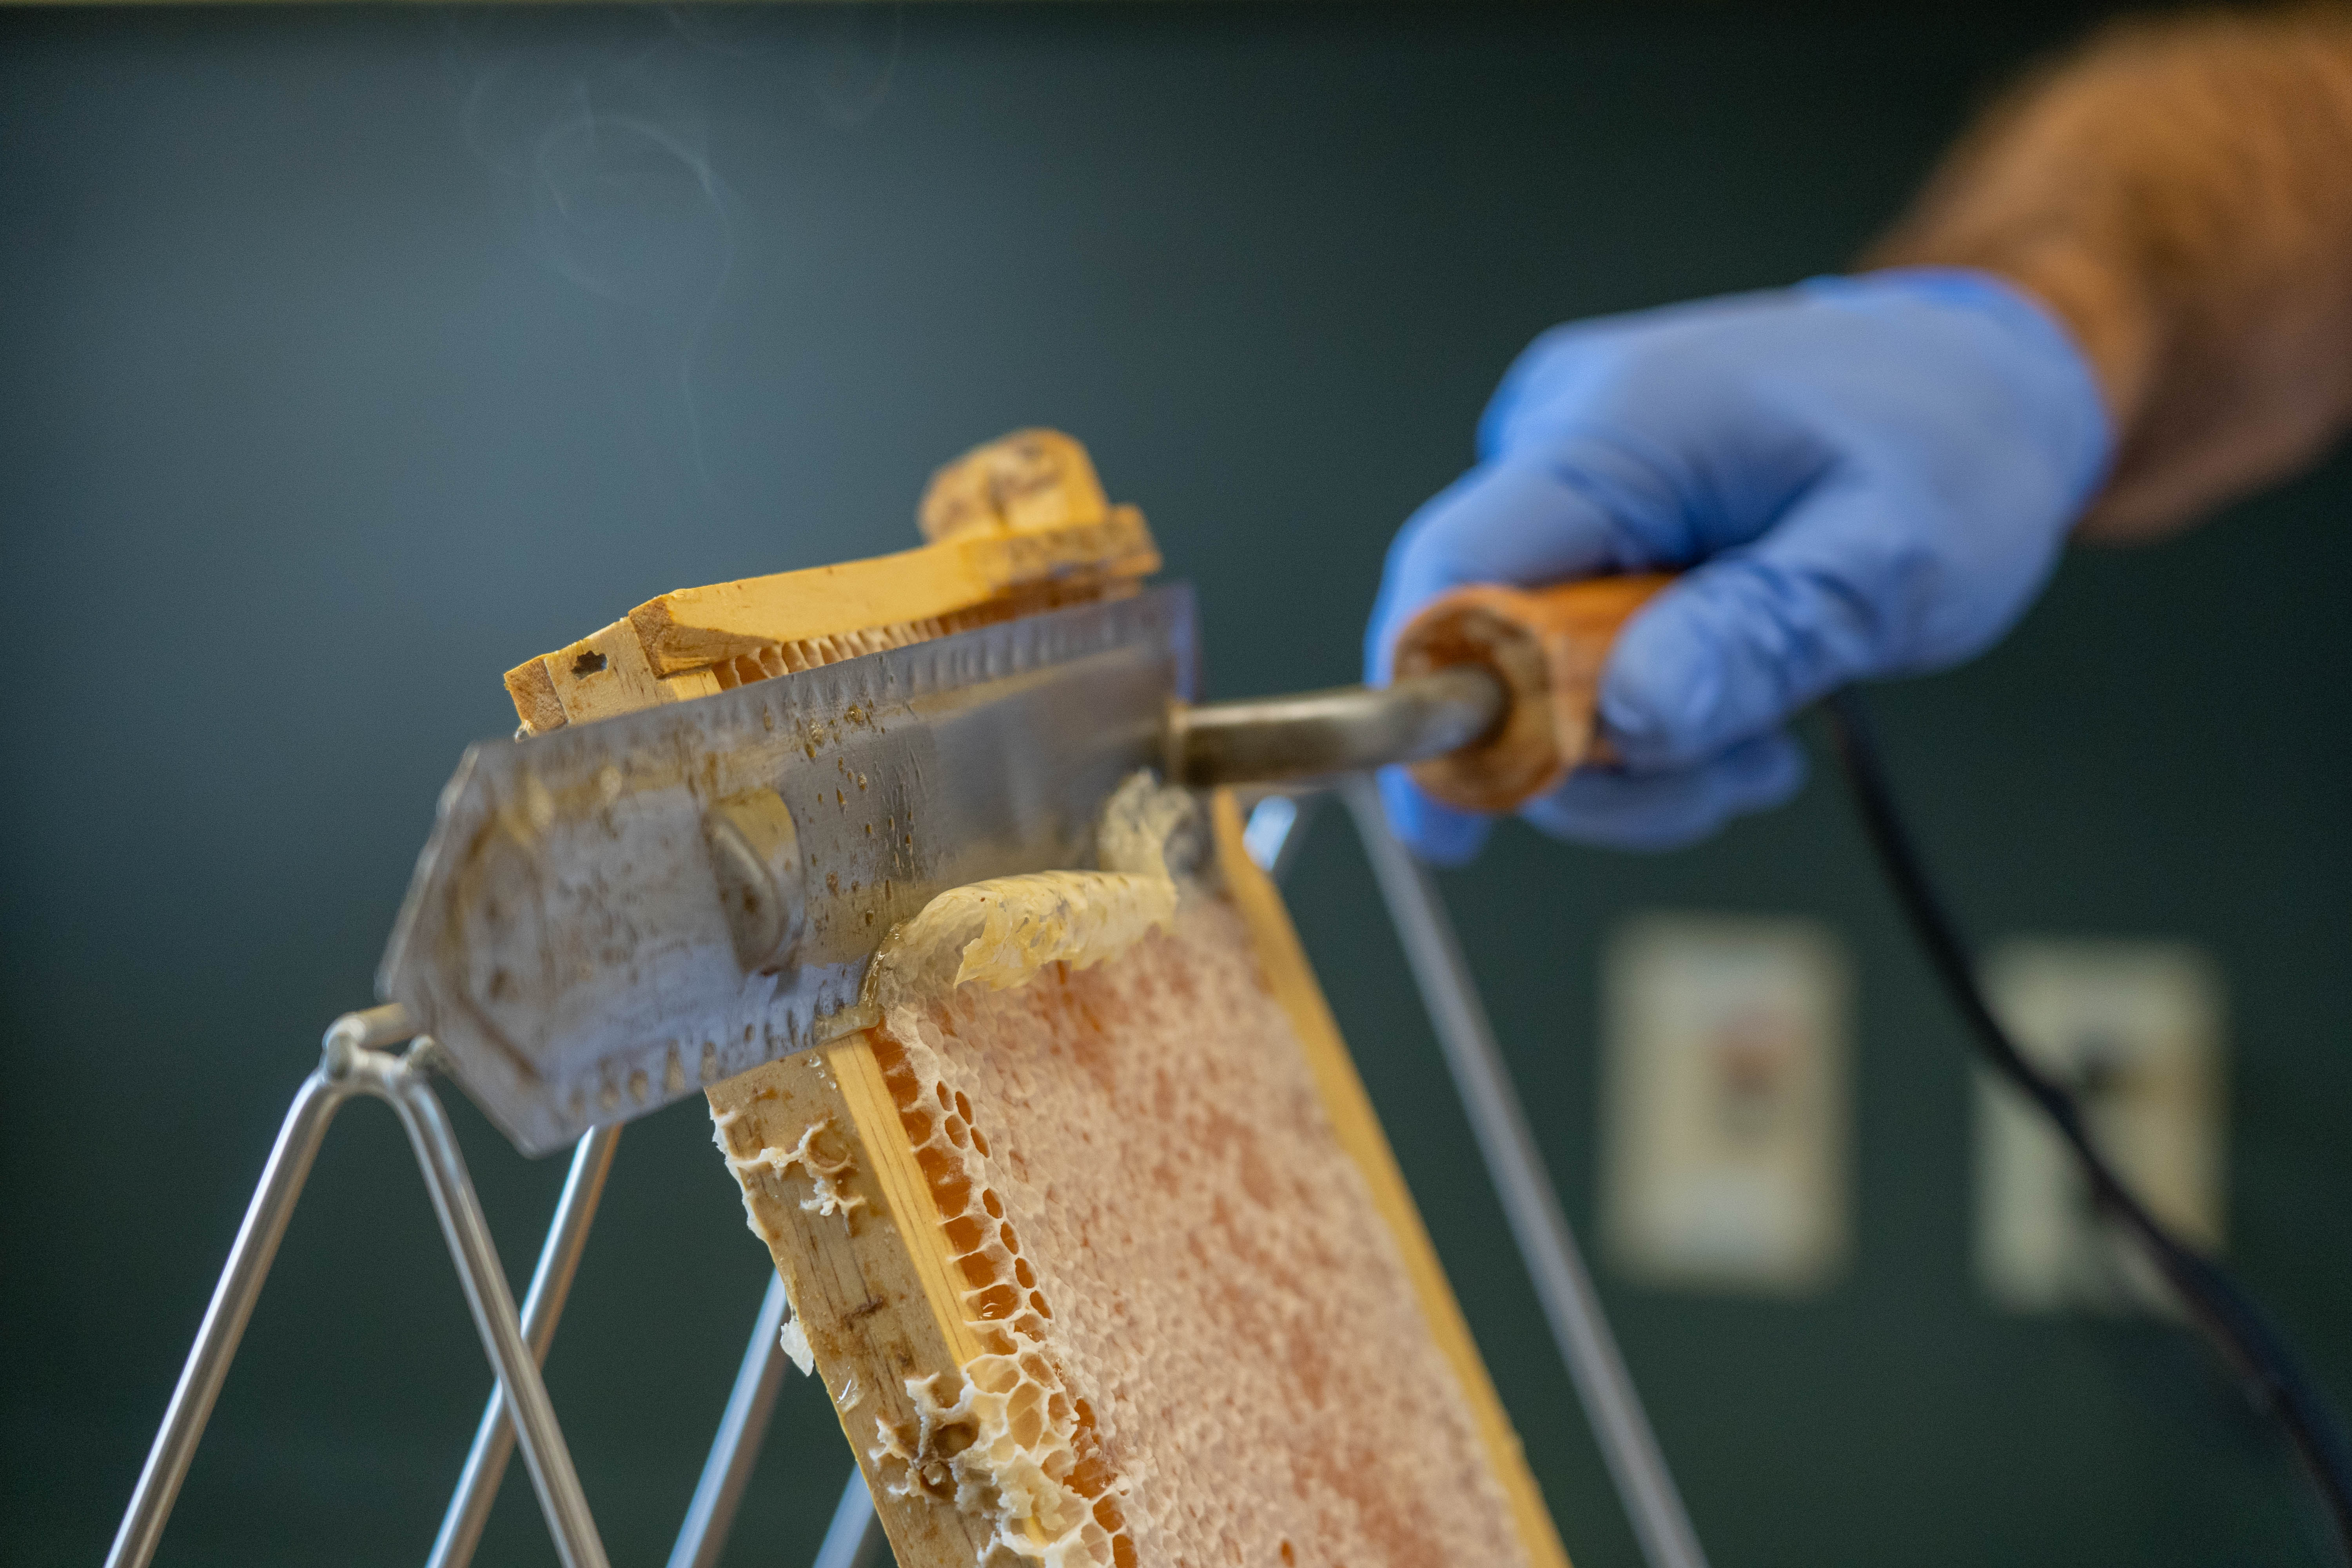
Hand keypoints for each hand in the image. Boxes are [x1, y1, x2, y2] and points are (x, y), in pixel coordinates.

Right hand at [1364, 268, 2111, 859]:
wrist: (1985, 378)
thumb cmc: (1954, 442)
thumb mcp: (1895, 557)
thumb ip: (1759, 635)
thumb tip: (1632, 716)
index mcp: (1615, 424)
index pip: (1454, 572)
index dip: (1433, 707)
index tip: (1455, 827)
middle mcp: (1564, 433)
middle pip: (1486, 644)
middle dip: (1587, 754)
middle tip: (1719, 788)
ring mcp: (1575, 471)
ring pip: (1533, 667)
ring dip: (1635, 743)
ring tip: (1760, 747)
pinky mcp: (1598, 514)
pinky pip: (1574, 644)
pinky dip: (1647, 703)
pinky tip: (1743, 704)